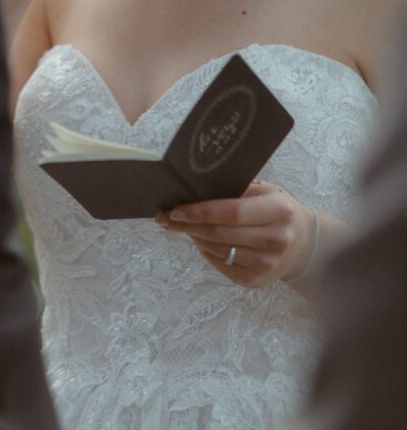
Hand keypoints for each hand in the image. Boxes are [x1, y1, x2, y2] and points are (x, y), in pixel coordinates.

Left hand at [155, 180, 318, 288]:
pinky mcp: (256, 282)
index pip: (232, 212)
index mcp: (277, 212)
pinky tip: (200, 240)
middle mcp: (275, 241)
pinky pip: (220, 265)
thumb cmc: (277, 210)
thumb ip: (235, 188)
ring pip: (217, 250)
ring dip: (194, 237)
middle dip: (188, 225)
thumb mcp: (264, 191)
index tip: (176, 209)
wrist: (303, 244)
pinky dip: (205, 251)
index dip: (201, 212)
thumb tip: (194, 187)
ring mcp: (266, 265)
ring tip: (181, 225)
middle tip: (166, 217)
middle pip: (220, 234)